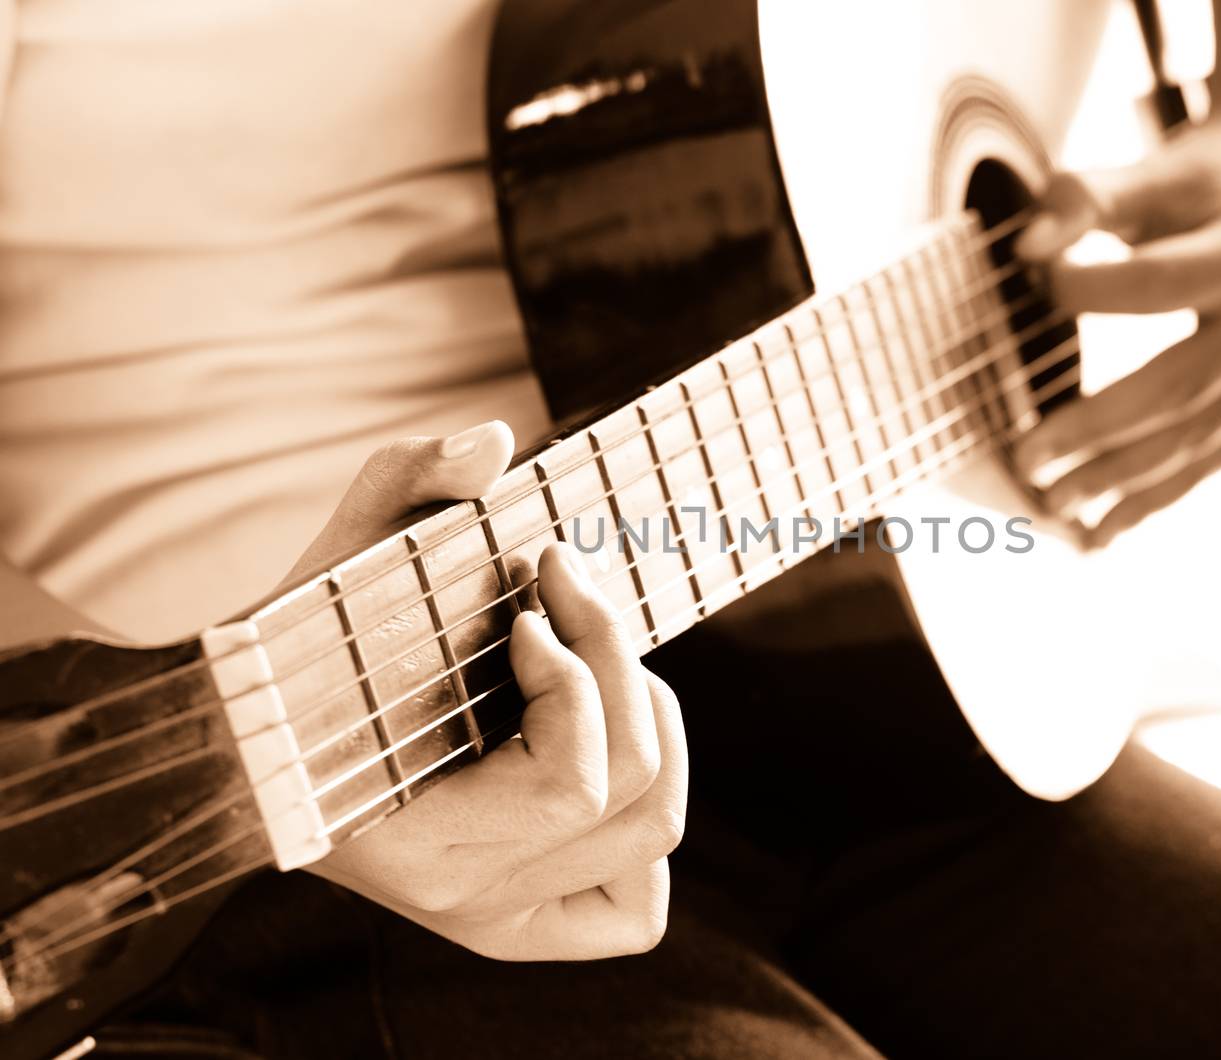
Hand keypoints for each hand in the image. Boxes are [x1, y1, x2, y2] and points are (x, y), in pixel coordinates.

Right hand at [281, 422, 687, 959]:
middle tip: (571, 600)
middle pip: (633, 796)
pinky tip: (605, 755)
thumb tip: (490, 441)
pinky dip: (648, 833)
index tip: (532, 604)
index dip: (580, 676)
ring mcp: (498, 916)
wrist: (247, 748)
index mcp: (418, 837)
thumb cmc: (298, 654)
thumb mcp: (343, 555)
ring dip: (654, 728)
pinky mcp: (520, 921)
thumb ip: (404, 484)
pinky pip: (634, 912)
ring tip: (600, 664)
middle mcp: (466, 897)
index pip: (571, 782)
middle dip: (622, 670)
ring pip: (653, 838)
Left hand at [1013, 114, 1220, 547]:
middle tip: (1024, 459)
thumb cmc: (1198, 190)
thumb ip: (1086, 199)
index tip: (1033, 289)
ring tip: (1048, 502)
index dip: (1090, 290)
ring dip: (1116, 481)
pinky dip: (1150, 499)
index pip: (1160, 284)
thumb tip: (1027, 250)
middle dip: (1095, 429)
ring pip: (1191, 440)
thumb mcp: (1152, 177)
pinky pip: (1207, 463)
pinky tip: (1100, 530)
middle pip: (1176, 385)